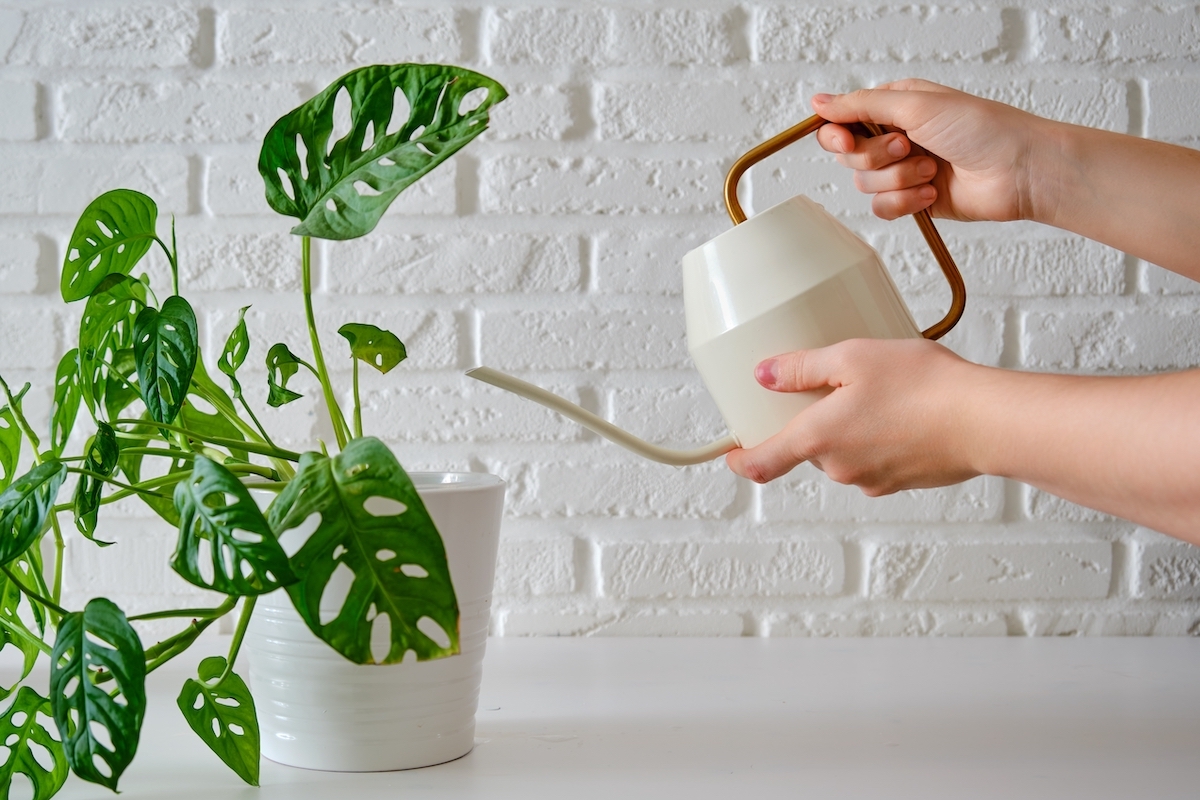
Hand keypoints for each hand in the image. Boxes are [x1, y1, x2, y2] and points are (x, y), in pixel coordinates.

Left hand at [725, 338, 981, 491]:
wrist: (986, 420)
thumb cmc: (924, 386)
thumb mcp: (852, 357)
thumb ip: (801, 367)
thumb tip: (765, 375)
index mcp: (819, 439)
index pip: (763, 463)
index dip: (741, 461)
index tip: (731, 454)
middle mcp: (841, 468)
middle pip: (809, 450)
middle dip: (814, 423)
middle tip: (834, 387)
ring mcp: (873, 480)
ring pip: (844, 454)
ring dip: (850, 429)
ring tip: (880, 392)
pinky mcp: (903, 481)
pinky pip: (876, 458)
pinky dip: (880, 437)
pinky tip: (905, 411)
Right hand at [812, 79, 1054, 223]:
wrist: (1018, 171)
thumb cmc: (982, 128)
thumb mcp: (916, 104)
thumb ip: (861, 105)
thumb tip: (819, 101)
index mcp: (894, 106)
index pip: (842, 121)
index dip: (837, 135)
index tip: (847, 141)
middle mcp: (895, 137)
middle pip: (850, 156)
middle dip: (877, 157)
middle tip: (909, 147)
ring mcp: (904, 170)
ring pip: (865, 184)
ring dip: (898, 179)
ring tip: (931, 170)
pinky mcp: (913, 199)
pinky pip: (883, 207)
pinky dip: (905, 202)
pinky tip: (932, 193)